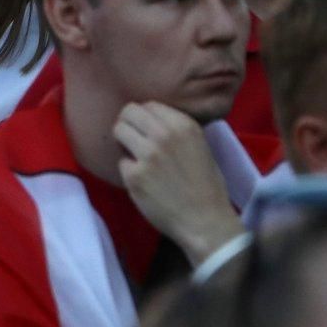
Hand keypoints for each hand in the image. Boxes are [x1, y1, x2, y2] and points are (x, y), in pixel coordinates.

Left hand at [114, 102, 242, 265]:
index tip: (147, 131)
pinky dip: (128, 171)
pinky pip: (121, 162)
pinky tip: (142, 181)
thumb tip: (152, 120)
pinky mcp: (134, 175)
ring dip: (124, 143)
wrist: (204, 221)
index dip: (145, 119)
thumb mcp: (200, 145)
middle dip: (128, 124)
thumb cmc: (207, 186)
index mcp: (184, 125)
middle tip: (133, 140)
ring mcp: (147, 154)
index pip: (150, 105)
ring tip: (135, 157)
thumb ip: (176, 130)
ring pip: (119, 131)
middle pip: (129, 112)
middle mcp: (164, 134)